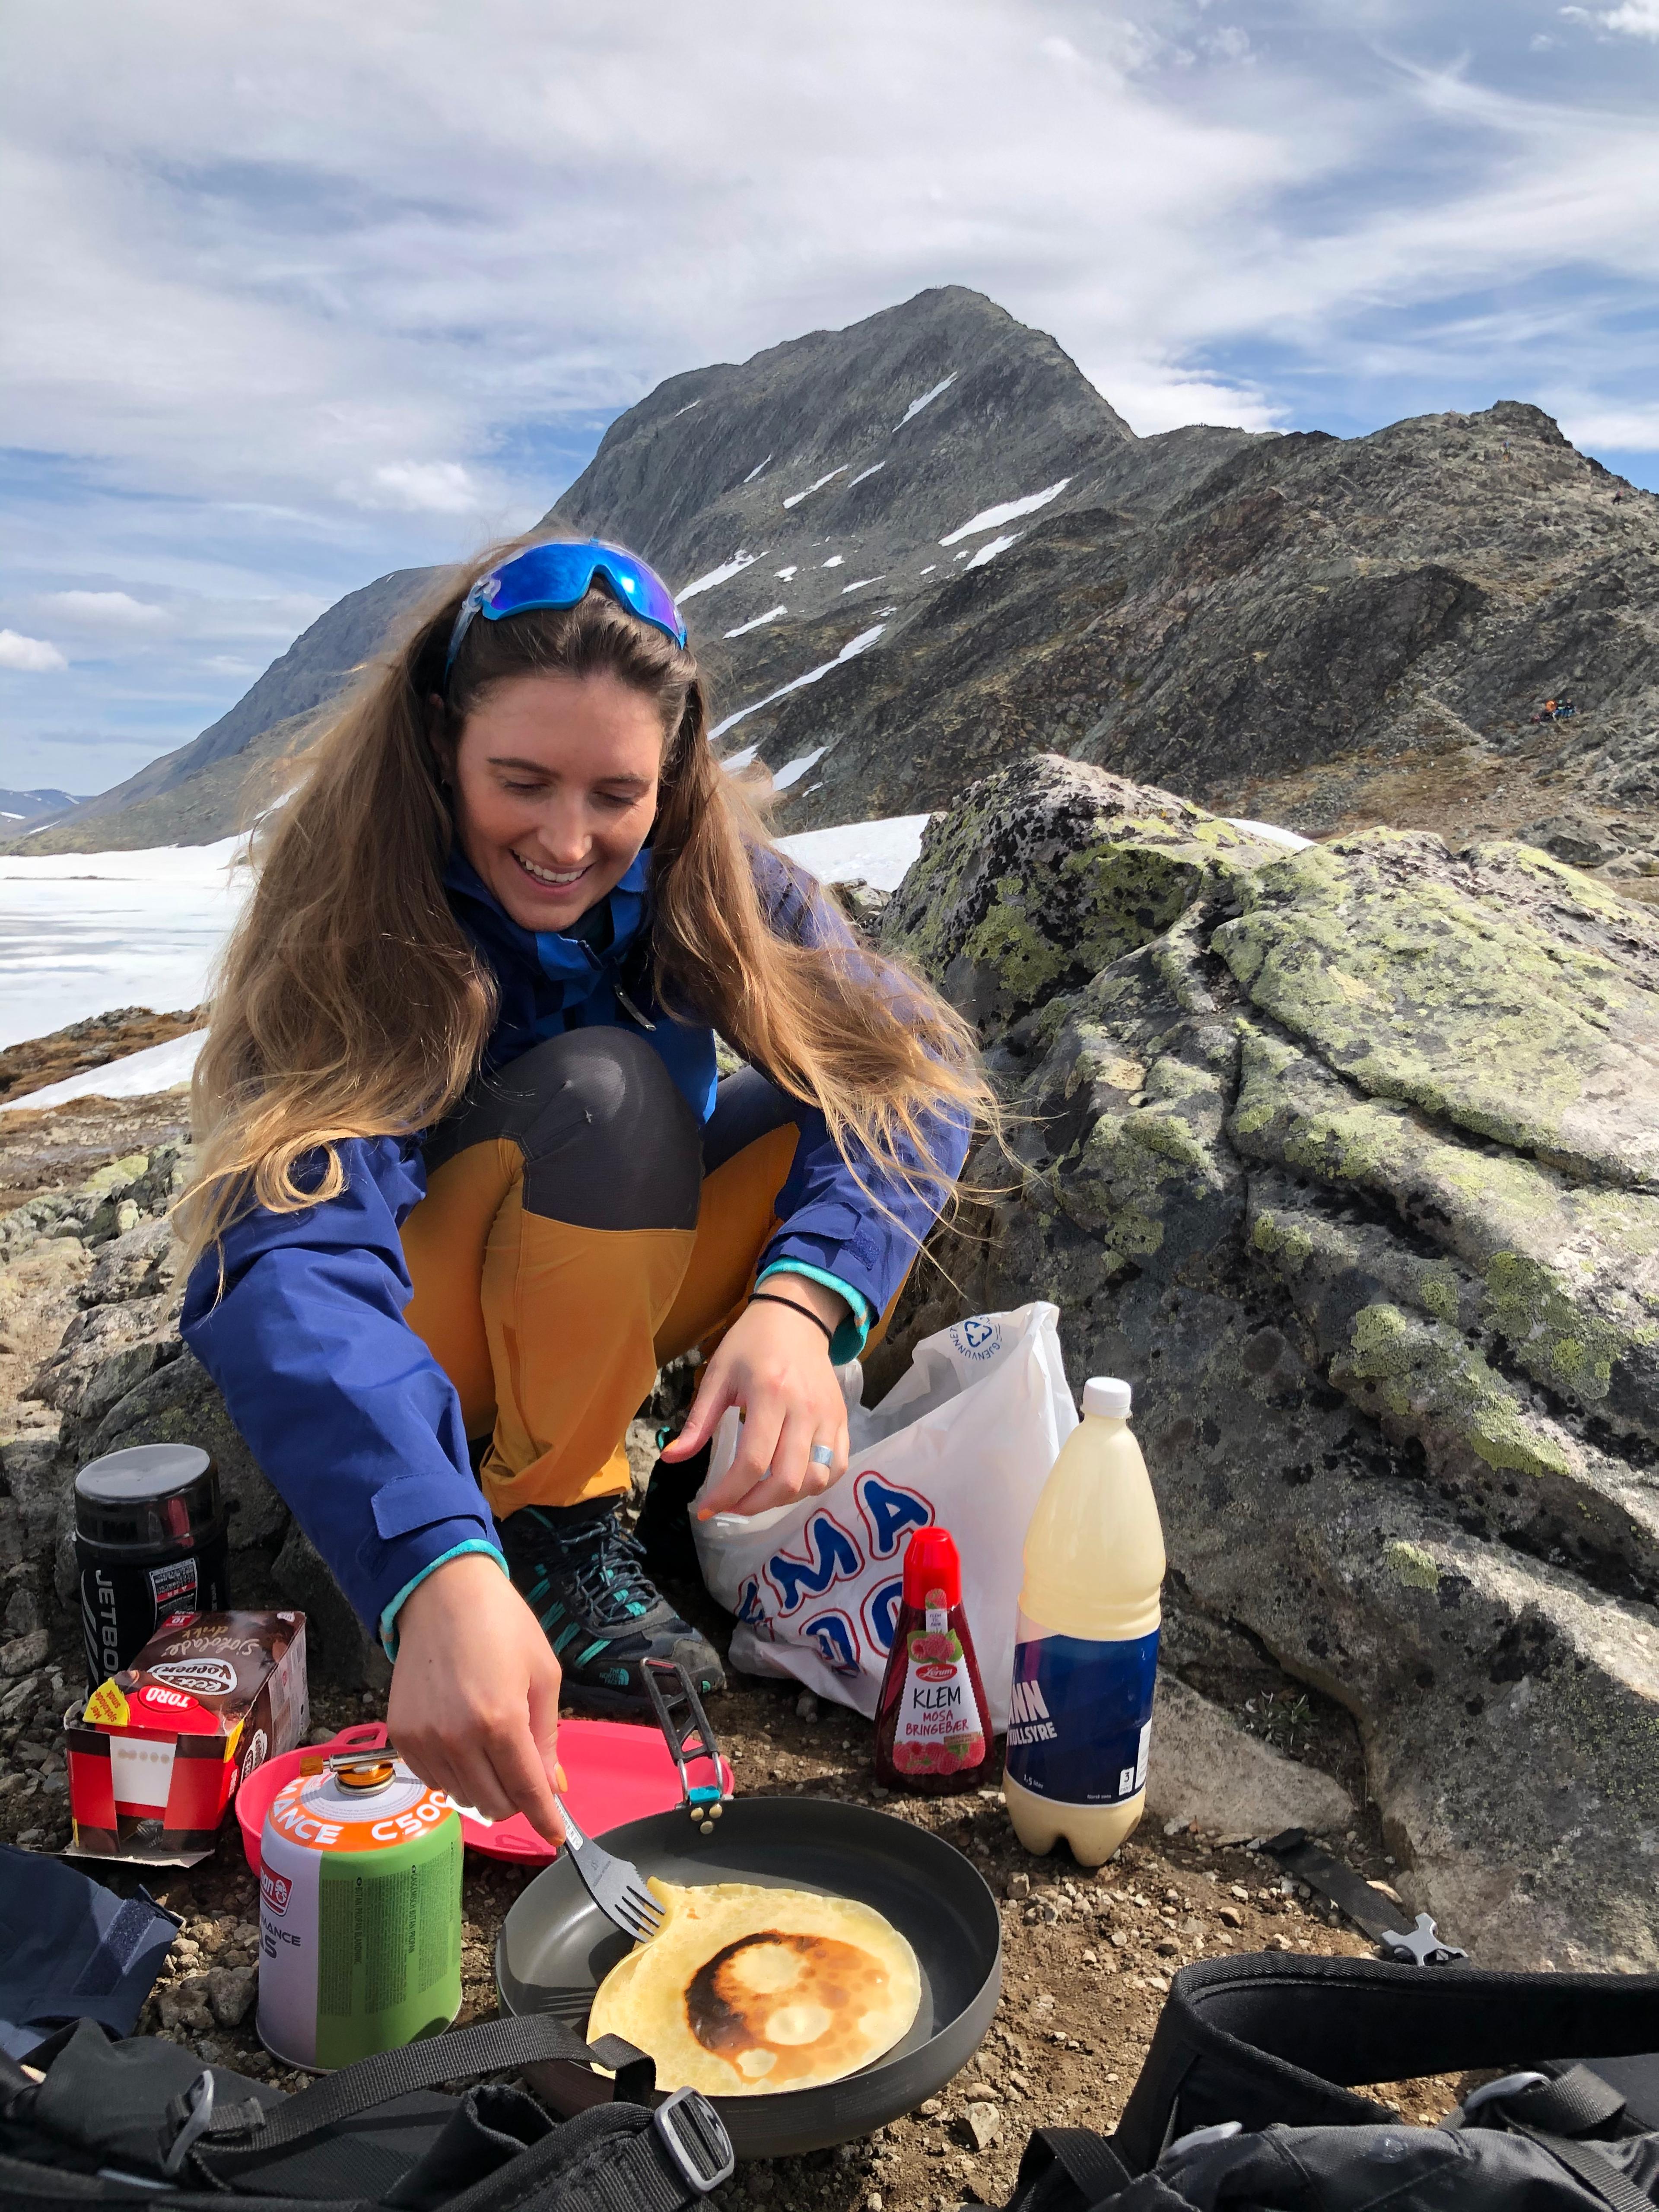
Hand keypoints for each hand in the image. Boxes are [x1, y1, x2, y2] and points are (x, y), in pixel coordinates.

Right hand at [387, 1552, 565, 1843]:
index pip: (527, 1791)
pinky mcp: (401, 1736)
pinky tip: (464, 1746)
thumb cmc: (502, 1625)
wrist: (441, 1594)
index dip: (545, 1818)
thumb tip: (553, 1787)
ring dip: (485, 1788)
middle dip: (517, 1800)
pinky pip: (433, 1780)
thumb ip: (547, 1737)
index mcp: (500, 1720)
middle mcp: (457, 1738)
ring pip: (462, 1797)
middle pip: (494, 1803)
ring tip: (493, 1751)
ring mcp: (424, 1740)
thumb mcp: (542, 1675)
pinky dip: (455, 1776)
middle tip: (526, 1775)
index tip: (556, 1836)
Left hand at [661, 1280, 850, 1518]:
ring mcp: (828, 1417)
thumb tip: (671, 1459)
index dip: (728, 1493)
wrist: (796, 1317)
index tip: (706, 1508)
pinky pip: (838, 1467)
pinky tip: (790, 1484)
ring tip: (758, 1495)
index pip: (752, 1461)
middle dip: (753, 1504)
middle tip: (731, 1505)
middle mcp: (804, 1409)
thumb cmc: (751, 1344)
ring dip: (784, 1499)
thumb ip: (698, 1421)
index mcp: (769, 1395)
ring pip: (816, 1479)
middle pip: (786, 1479)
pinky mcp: (842, 1420)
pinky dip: (815, 1485)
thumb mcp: (718, 1375)